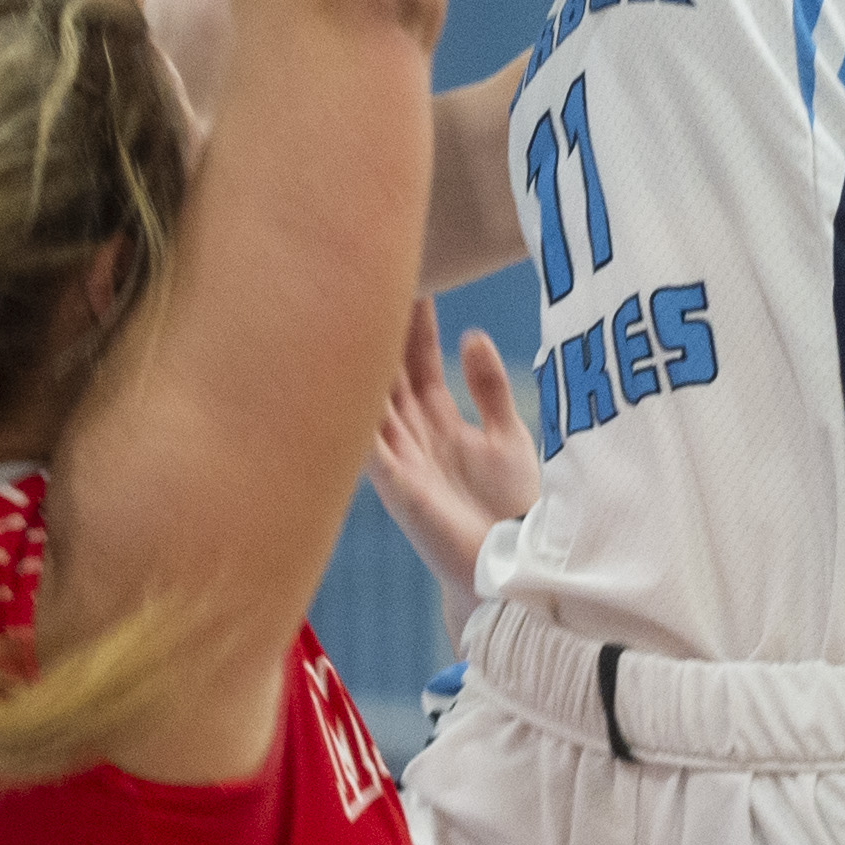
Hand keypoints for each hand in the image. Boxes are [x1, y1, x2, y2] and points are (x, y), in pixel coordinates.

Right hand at [368, 300, 539, 607]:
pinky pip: (364, 446)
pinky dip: (350, 418)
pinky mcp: (395, 487)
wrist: (508, 566)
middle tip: (370, 282)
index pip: (418, 361)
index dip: (414, 322)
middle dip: (381, 331)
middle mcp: (412, 436)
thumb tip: (471, 335)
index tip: (413, 278)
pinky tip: (334, 387)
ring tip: (344, 319)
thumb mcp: (506, 436)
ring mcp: (398, 459)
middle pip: (389, 373)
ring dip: (357, 365)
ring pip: (370, 402)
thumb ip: (488, 388)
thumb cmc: (510, 508)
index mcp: (440, 421)